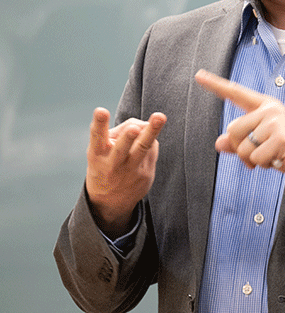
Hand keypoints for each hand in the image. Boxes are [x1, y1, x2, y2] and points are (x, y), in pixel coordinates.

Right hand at [85, 107, 166, 237]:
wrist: (110, 201)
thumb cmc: (107, 163)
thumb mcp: (102, 150)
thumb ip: (121, 133)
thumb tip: (146, 124)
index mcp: (97, 154)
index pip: (96, 136)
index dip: (99, 123)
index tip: (100, 110)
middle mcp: (112, 162)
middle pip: (122, 147)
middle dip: (128, 136)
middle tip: (134, 128)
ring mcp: (130, 170)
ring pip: (143, 148)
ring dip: (152, 132)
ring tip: (160, 116)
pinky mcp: (145, 175)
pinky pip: (152, 150)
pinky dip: (150, 141)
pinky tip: (146, 141)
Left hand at [194, 69, 284, 194]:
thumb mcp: (265, 145)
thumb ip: (241, 142)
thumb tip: (219, 143)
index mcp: (267, 106)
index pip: (237, 94)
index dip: (216, 85)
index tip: (199, 76)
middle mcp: (271, 110)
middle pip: (233, 130)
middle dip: (240, 150)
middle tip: (258, 157)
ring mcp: (276, 122)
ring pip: (243, 147)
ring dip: (254, 160)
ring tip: (274, 157)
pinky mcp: (280, 137)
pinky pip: (255, 158)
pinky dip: (265, 165)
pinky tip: (281, 160)